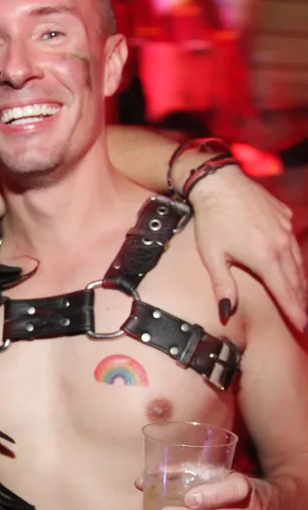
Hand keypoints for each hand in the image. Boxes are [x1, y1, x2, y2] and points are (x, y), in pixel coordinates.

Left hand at [190, 165, 306, 330]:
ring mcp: (285, 229)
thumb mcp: (213, 256)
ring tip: (301, 297)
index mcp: (265, 258)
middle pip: (296, 280)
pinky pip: (293, 243)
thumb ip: (223, 286)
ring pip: (298, 261)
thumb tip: (227, 312)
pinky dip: (294, 258)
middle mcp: (281, 244)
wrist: (219, 183)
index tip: (302, 326)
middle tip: (303, 318)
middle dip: (300, 301)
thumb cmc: (211, 221)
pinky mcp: (284, 216)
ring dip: (300, 281)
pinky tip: (293, 266)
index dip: (295, 311)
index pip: (285, 292)